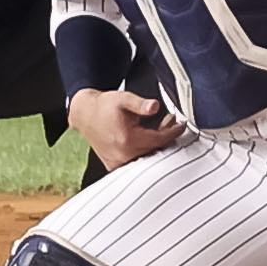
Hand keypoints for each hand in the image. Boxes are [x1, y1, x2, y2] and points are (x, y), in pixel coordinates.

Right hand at [68, 88, 183, 170]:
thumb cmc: (103, 106)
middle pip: (156, 150)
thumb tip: (155, 106)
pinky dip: (146, 153)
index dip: (173, 132)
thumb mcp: (123, 99)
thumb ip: (140, 104)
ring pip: (147, 158)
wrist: (85, 114)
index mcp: (127, 140)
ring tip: (159, 129)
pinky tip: (147, 140)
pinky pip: (137, 163)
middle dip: (166, 137)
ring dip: (157, 145)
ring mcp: (118, 163)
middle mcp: (123, 155)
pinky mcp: (114, 166)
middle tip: (170, 123)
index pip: (159, 140)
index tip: (181, 125)